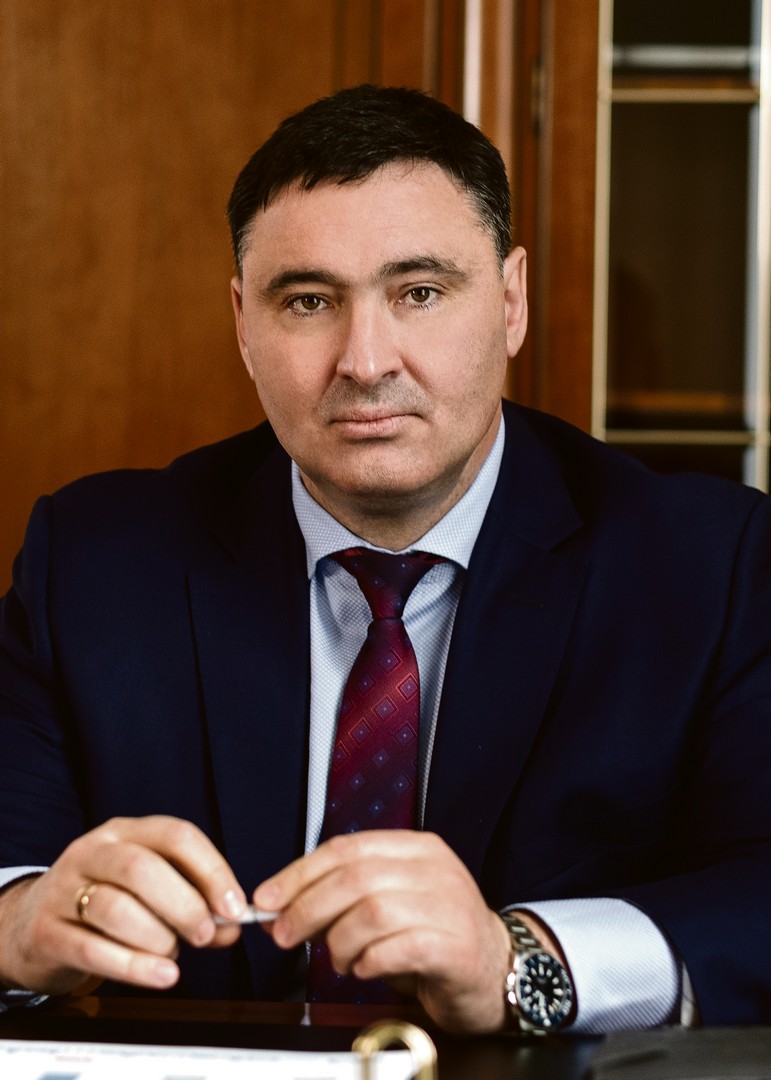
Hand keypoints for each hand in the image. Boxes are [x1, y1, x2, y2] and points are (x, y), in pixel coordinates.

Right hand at [0, 816, 246, 994]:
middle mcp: (93, 852)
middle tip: (204, 934)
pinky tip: (161, 975)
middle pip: (143, 868)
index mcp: (125, 832)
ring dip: (157, 938)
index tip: (235, 906)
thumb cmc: (101, 902)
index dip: (212, 870)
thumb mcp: (147, 891)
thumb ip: (193, 903)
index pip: (176, 835)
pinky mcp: (47, 932)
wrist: (29, 922)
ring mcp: (64, 890)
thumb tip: (232, 925)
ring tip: (171, 955)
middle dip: (184, 904)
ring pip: (116, 908)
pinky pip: (92, 950)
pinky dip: (134, 967)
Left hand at [252, 830, 512, 1032]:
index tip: (268, 897)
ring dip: (340, 941)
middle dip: (307, 907)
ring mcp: (449, 905)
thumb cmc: (435, 935)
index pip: (346, 849)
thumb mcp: (391, 903)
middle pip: (354, 878)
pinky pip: (397, 949)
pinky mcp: (455, 946)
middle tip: (284, 934)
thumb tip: (282, 907)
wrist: (497, 969)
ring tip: (339, 960)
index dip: (299, 873)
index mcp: (416, 848)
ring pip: (372, 912)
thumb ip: (344, 898)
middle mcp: (435, 869)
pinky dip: (368, 961)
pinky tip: (364, 969)